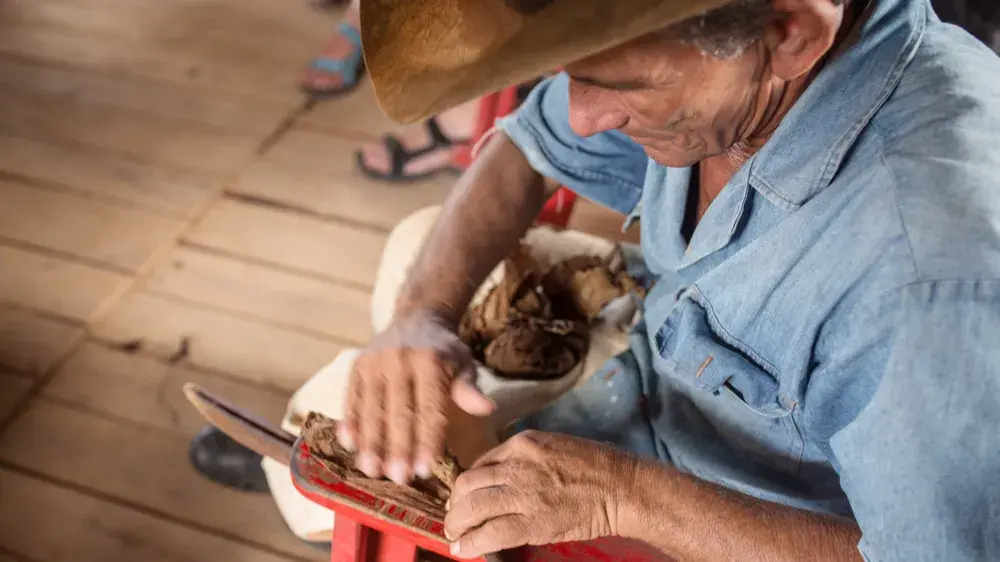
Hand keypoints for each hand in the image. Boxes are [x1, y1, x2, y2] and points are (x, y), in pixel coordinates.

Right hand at [339, 309, 494, 483]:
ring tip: (372, 471)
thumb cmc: (445, 352)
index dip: (427, 440)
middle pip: (398, 412)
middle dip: (398, 448)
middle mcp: (399, 360)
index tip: (425, 469)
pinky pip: (351, 399)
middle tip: (399, 478)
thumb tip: (487, 408)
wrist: (416, 319)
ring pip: (372, 409)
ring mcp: (374, 362)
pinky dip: (350, 422)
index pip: (429, 409)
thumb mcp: (464, 365)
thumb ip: (469, 389)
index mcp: (430, 362)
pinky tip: (349, 445)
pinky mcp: (356, 366)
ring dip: (371, 443)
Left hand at [444, 431, 636, 558]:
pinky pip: (491, 533)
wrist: (621, 486)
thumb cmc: (596, 466)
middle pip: (468, 484)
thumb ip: (526, 458)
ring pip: (473, 507)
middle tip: (453, 517)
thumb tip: (502, 477)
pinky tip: (463, 549)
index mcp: (522, 444)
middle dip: (455, 503)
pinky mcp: (532, 521)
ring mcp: (524, 493)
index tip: (463, 496)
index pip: (480, 463)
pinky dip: (471, 543)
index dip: (467, 484)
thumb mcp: (554, 446)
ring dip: (456, 524)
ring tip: (454, 534)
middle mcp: (517, 465)